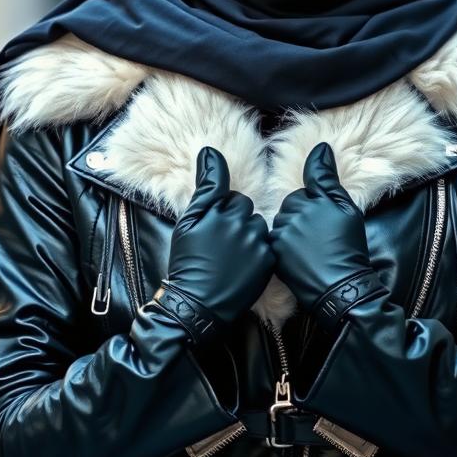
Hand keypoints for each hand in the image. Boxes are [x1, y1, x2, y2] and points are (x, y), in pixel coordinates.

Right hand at [155, 146, 274, 342]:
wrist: (197, 305)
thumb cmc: (188, 262)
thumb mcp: (189, 221)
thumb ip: (205, 186)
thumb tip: (210, 151)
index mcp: (221, 210)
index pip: (231, 196)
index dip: (220, 212)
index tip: (214, 229)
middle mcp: (242, 222)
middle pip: (245, 210)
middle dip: (234, 222)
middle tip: (218, 246)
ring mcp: (257, 242)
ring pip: (257, 227)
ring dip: (246, 236)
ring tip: (230, 259)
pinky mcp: (268, 260)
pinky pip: (266, 246)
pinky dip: (256, 253)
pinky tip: (241, 268)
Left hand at [270, 142, 386, 331]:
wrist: (342, 286)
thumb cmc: (349, 246)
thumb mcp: (346, 208)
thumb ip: (327, 177)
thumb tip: (320, 147)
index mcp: (307, 200)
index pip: (304, 193)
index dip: (317, 209)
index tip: (327, 226)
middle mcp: (289, 214)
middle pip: (291, 208)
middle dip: (303, 219)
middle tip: (322, 239)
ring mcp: (279, 234)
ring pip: (283, 225)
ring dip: (294, 233)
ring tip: (313, 251)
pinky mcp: (273, 253)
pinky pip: (276, 242)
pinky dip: (286, 248)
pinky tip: (301, 259)